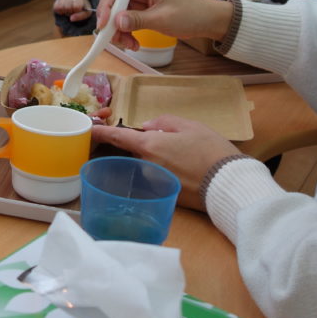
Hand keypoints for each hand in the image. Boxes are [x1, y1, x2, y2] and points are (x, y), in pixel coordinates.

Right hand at [53, 0, 92, 22]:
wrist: (78, 2)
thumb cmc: (83, 8)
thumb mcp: (86, 13)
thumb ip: (80, 16)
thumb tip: (71, 19)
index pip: (76, 6)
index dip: (76, 11)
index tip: (78, 11)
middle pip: (67, 7)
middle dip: (70, 12)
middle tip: (73, 11)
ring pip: (61, 7)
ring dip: (64, 12)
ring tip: (69, 10)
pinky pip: (56, 7)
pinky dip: (59, 11)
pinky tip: (64, 10)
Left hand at [91, 114, 240, 209]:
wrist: (228, 185)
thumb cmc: (211, 151)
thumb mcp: (190, 126)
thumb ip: (165, 122)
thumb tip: (149, 126)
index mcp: (149, 145)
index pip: (116, 137)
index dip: (99, 132)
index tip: (88, 129)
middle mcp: (145, 165)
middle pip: (130, 151)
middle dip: (135, 144)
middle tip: (155, 138)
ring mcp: (153, 183)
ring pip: (144, 164)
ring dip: (151, 157)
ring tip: (178, 153)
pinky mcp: (163, 195)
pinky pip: (155, 177)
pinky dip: (161, 169)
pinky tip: (180, 167)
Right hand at [94, 0, 233, 49]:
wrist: (206, 20)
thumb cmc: (189, 15)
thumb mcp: (162, 19)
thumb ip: (137, 20)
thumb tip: (116, 21)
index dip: (106, 8)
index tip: (103, 26)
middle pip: (113, 2)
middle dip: (111, 22)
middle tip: (113, 39)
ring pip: (117, 14)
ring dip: (119, 31)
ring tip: (130, 45)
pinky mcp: (141, 9)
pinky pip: (126, 20)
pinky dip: (126, 32)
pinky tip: (134, 43)